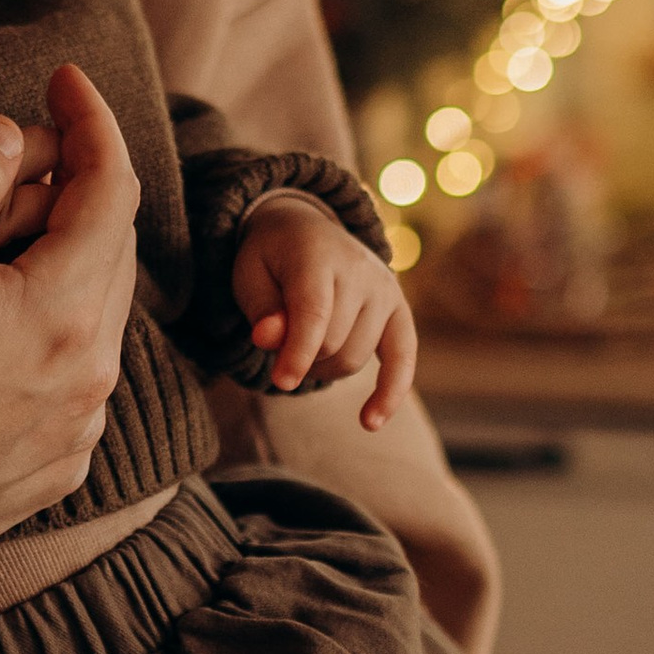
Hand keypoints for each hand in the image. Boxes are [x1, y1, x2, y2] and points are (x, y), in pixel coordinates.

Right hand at [0, 63, 139, 581]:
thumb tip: (12, 132)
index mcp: (61, 315)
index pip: (111, 189)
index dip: (92, 120)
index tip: (63, 78)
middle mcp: (89, 381)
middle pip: (112, 251)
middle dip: (81, 187)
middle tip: (33, 145)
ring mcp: (74, 435)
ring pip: (97, 316)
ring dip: (67, 260)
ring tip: (8, 229)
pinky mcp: (52, 472)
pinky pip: (76, 378)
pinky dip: (54, 329)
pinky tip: (0, 318)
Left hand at [235, 194, 419, 426]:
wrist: (305, 230)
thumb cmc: (272, 259)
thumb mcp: (250, 274)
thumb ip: (261, 308)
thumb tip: (270, 339)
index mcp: (318, 254)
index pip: (315, 313)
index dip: (298, 351)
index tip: (281, 381)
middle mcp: (361, 269)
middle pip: (332, 343)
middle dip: (301, 357)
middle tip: (279, 342)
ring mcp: (386, 289)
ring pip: (354, 358)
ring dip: (322, 368)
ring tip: (303, 347)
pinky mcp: (400, 310)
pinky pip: (403, 358)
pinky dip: (389, 393)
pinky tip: (369, 422)